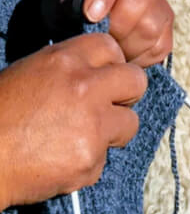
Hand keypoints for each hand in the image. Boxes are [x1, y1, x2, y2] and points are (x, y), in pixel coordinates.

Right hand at [0, 33, 146, 208]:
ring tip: (79, 140)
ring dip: (110, 133)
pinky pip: (102, 161)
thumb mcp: (30, 73)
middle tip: (108, 108)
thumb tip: (98, 70)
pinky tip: (58, 163)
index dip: (110, 64)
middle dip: (126, 95)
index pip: (111, 47)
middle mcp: (85, 86)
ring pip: (129, 123)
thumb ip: (69, 68)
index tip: (105, 78)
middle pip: (136, 81)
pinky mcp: (88, 159)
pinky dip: (85, 165)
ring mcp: (91, 124)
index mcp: (66, 60)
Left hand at [45, 0, 172, 67]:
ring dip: (127, 46)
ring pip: (153, 25)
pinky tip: (121, 57)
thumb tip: (90, 13)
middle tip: (99, 41)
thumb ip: (67, 2)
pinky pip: (159, 46)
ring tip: (108, 53)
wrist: (79, 25)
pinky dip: (139, 58)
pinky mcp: (165, 26)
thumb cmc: (67, 10)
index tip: (90, 16)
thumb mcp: (58, 2)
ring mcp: (157, 0)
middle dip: (118, 24)